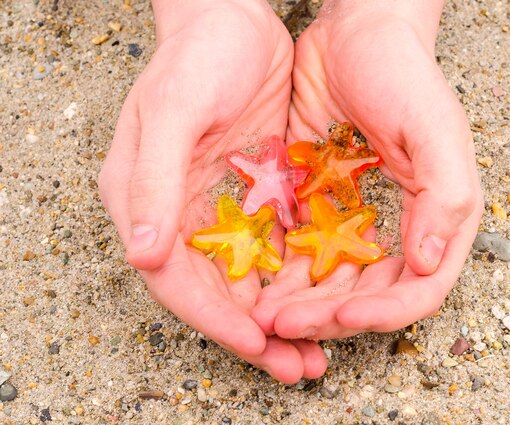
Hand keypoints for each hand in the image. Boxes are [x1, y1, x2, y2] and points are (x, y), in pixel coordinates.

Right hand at [98, 0, 325, 382]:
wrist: (232, 21)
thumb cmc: (197, 58)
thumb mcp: (173, 110)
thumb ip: (155, 181)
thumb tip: (145, 254)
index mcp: (146, 201)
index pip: (175, 279)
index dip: (215, 318)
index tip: (256, 344)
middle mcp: (177, 214)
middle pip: (214, 293)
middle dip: (255, 334)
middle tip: (297, 368)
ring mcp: (216, 208)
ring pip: (247, 280)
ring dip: (281, 317)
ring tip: (317, 351)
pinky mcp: (251, 197)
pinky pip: (273, 249)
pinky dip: (296, 280)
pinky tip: (327, 299)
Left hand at [252, 0, 483, 339]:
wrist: (355, 34)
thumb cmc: (402, 74)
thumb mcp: (434, 128)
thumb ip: (445, 196)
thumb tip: (430, 264)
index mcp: (437, 216)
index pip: (420, 287)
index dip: (386, 311)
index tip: (344, 314)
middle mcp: (400, 226)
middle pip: (370, 294)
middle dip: (330, 316)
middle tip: (287, 326)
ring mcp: (358, 219)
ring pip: (332, 282)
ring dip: (301, 304)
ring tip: (264, 316)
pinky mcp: (321, 206)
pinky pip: (302, 251)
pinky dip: (282, 274)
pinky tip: (256, 285)